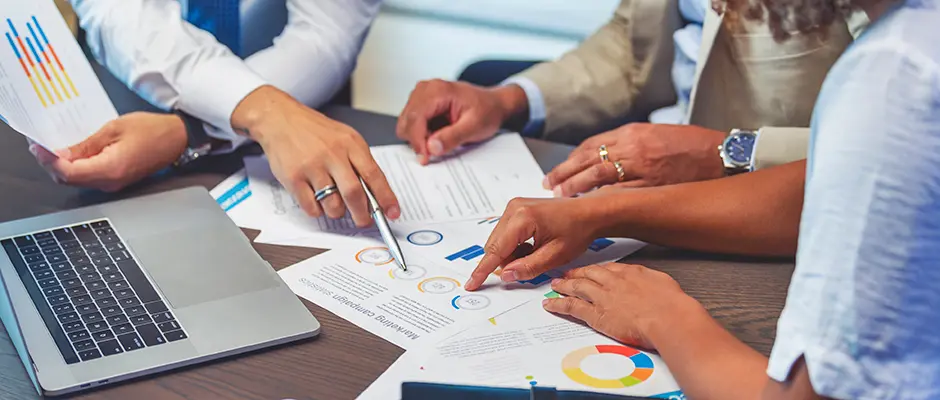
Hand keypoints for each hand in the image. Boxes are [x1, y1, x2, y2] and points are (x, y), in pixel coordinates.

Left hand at [29, 112, 186, 191]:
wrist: (177, 138)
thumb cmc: (152, 130)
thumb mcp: (113, 128)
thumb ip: (85, 143)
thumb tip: (61, 153)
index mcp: (110, 169)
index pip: (68, 172)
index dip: (49, 160)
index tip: (38, 146)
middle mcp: (111, 182)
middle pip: (69, 180)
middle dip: (51, 164)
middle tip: (40, 145)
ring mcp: (114, 183)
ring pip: (77, 180)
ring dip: (62, 166)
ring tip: (53, 147)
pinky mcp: (116, 179)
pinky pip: (89, 177)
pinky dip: (75, 167)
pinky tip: (71, 153)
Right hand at [232, 86, 399, 226]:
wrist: (280, 119)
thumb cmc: (315, 131)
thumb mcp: (345, 138)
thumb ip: (360, 163)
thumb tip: (375, 195)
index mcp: (350, 144)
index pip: (374, 175)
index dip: (386, 198)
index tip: (392, 212)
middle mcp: (332, 154)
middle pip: (354, 194)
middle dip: (362, 215)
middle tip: (363, 221)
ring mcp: (311, 166)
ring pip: (332, 205)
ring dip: (337, 212)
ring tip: (335, 204)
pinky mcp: (293, 178)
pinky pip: (311, 207)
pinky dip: (317, 210)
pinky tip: (316, 199)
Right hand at [397, 80, 527, 164]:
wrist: (493, 104)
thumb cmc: (487, 111)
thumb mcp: (474, 127)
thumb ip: (453, 137)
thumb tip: (431, 147)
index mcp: (438, 90)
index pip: (415, 118)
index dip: (417, 141)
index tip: (425, 158)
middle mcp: (425, 89)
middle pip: (407, 121)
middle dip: (418, 140)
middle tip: (436, 150)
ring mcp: (421, 95)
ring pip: (406, 124)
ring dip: (419, 137)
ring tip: (441, 138)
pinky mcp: (421, 104)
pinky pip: (411, 124)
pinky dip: (421, 134)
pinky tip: (437, 134)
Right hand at [465, 196, 603, 290]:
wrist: (589, 213)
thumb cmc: (577, 230)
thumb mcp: (555, 255)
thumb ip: (528, 267)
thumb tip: (506, 275)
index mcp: (522, 218)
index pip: (495, 250)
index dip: (482, 270)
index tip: (472, 284)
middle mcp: (514, 208)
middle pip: (495, 246)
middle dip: (506, 262)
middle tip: (529, 267)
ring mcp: (514, 206)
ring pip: (499, 241)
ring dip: (512, 254)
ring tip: (536, 253)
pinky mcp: (516, 208)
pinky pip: (505, 234)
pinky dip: (515, 246)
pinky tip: (533, 246)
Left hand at [543, 263, 700, 348]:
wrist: (669, 318)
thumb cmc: (672, 305)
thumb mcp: (663, 283)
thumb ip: (651, 281)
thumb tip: (650, 283)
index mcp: (630, 273)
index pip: (607, 268)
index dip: (596, 270)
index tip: (591, 270)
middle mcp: (613, 282)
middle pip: (589, 274)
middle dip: (576, 273)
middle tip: (566, 274)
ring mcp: (603, 297)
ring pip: (577, 287)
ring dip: (564, 285)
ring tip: (554, 285)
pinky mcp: (597, 315)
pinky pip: (572, 307)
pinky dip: (559, 305)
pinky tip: (550, 304)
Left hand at [544, 123, 726, 196]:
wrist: (719, 154)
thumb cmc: (690, 145)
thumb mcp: (655, 134)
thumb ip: (629, 143)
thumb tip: (604, 156)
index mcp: (632, 132)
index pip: (591, 145)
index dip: (571, 159)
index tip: (559, 169)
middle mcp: (633, 146)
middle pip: (588, 159)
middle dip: (565, 172)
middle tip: (550, 183)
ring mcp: (641, 166)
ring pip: (599, 174)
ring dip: (576, 186)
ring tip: (561, 194)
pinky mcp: (652, 184)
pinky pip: (620, 191)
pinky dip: (600, 198)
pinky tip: (587, 204)